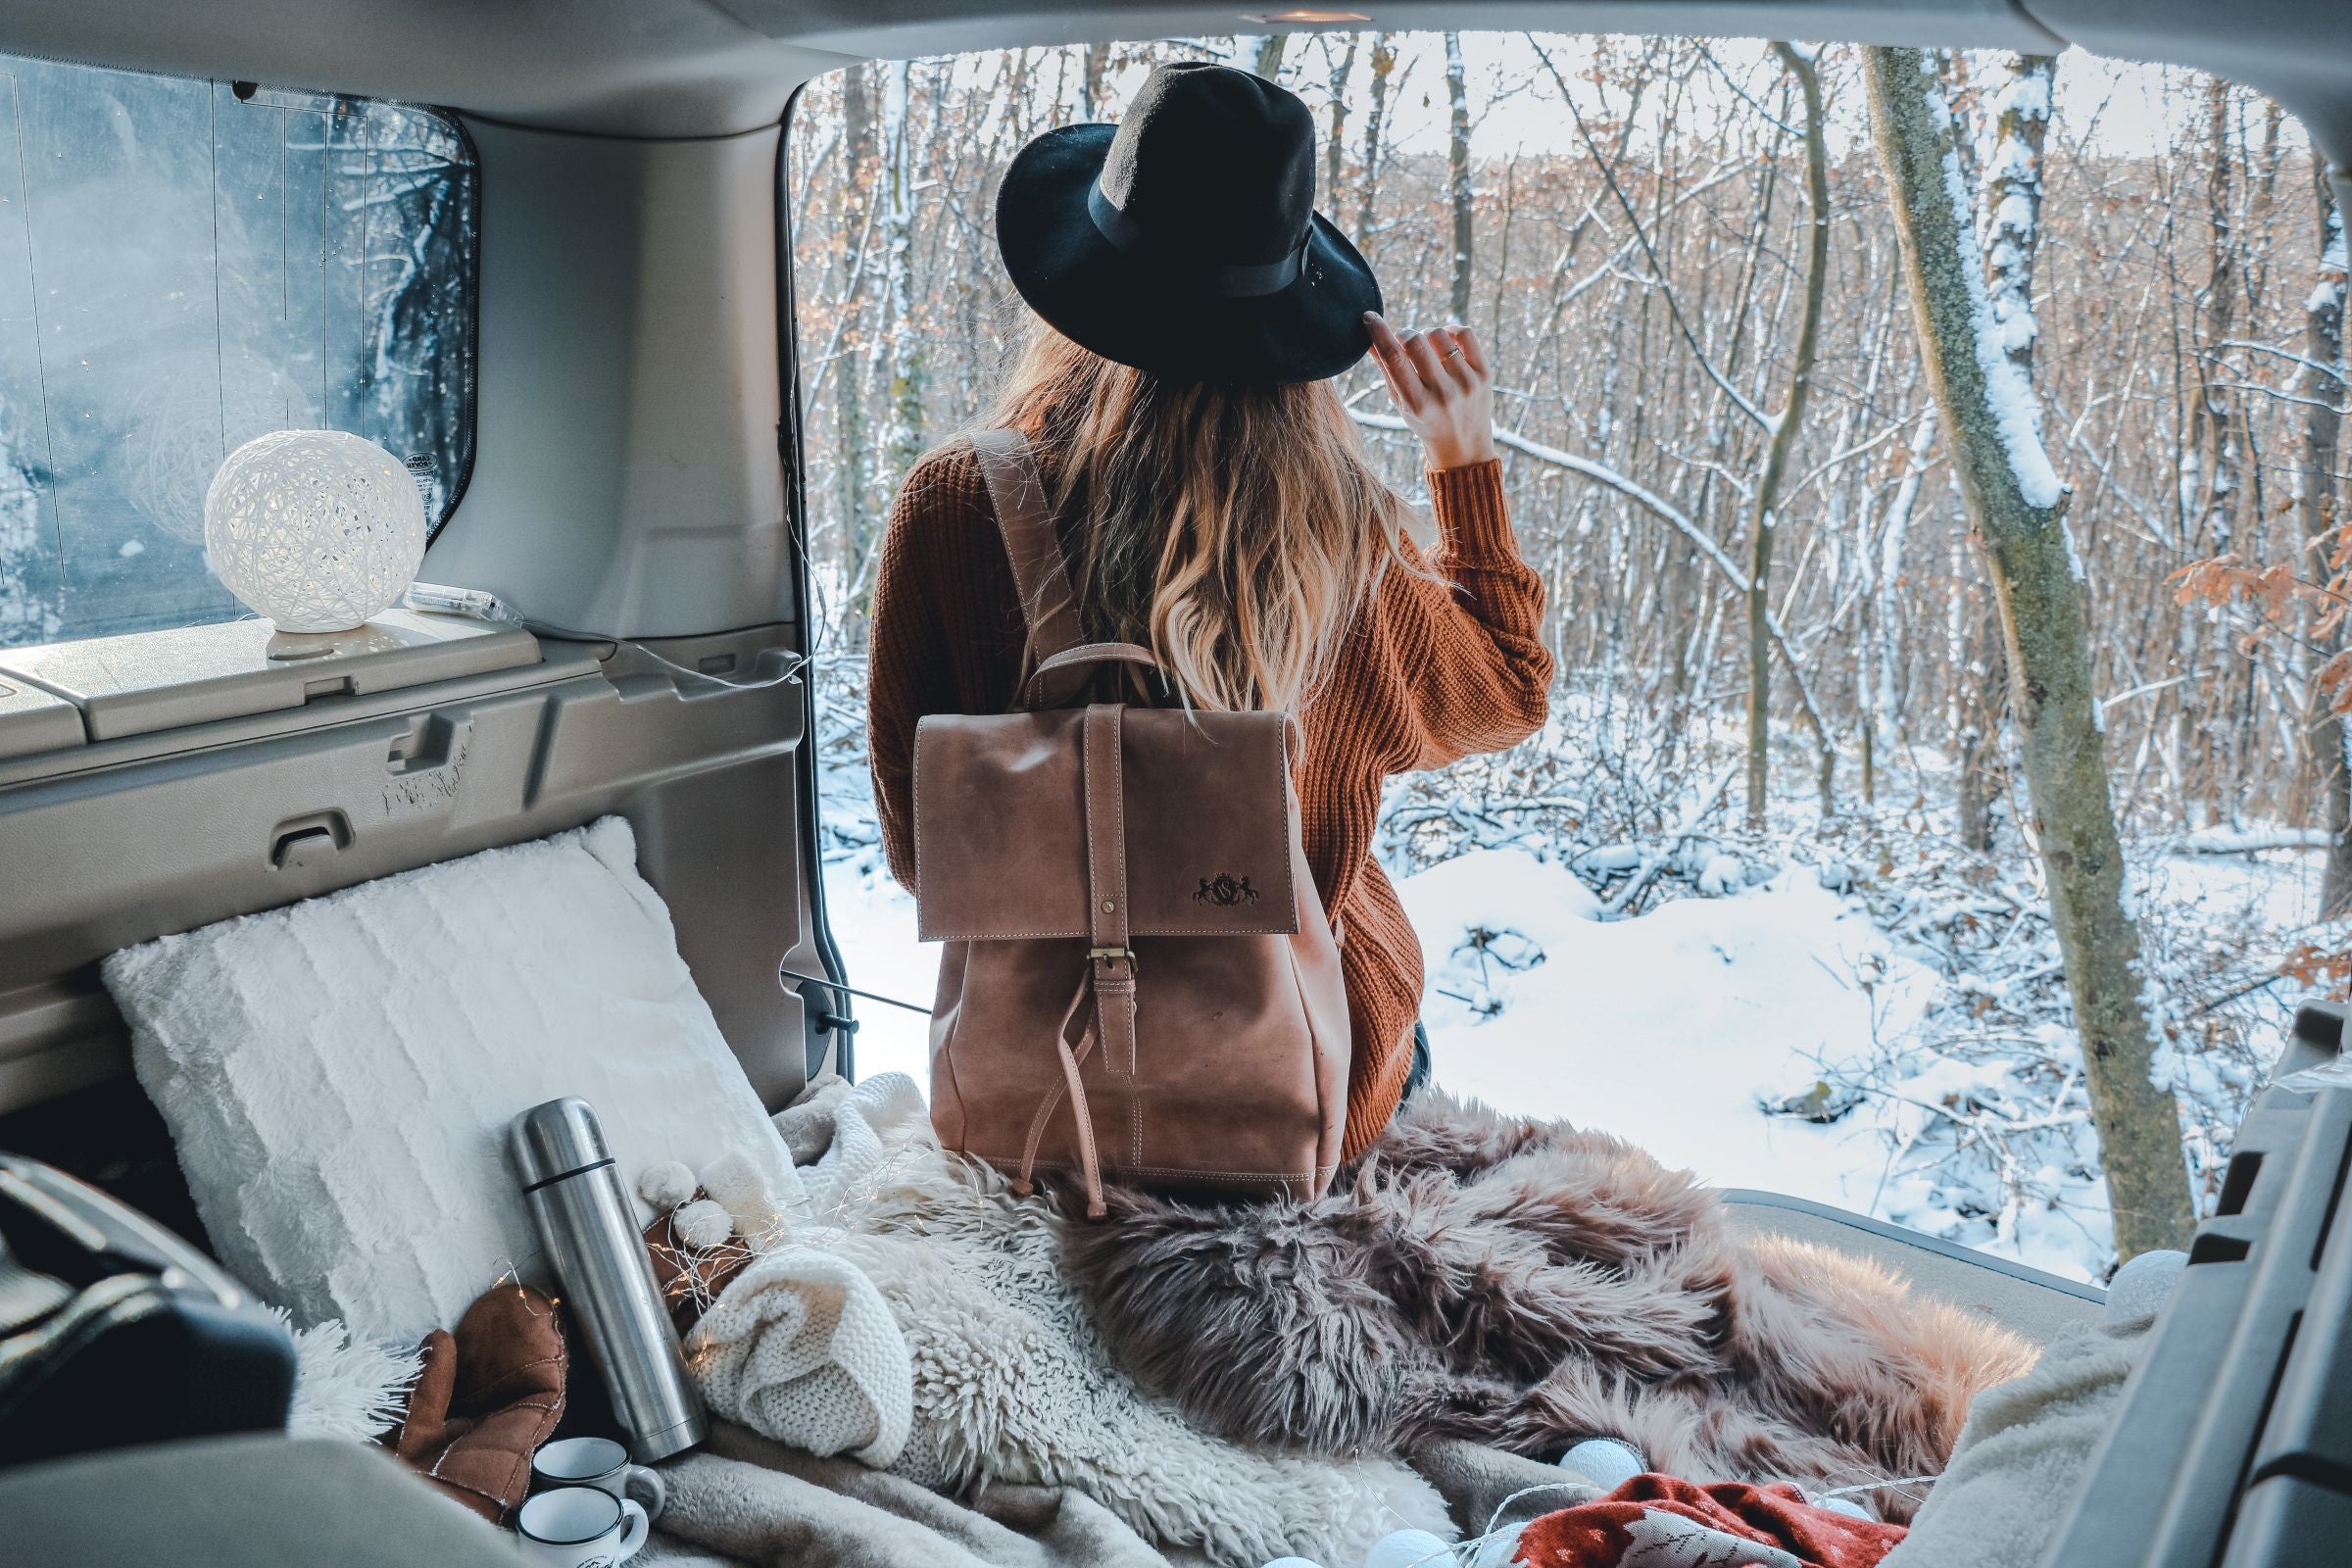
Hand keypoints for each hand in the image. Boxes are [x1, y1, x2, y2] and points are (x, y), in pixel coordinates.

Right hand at [1364, 313, 1497, 470]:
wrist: (1464, 445)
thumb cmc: (1425, 421)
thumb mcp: (1401, 403)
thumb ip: (1386, 371)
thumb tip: (1369, 338)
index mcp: (1417, 404)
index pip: (1394, 359)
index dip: (1379, 333)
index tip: (1370, 317)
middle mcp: (1443, 394)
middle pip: (1416, 342)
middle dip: (1404, 334)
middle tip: (1403, 341)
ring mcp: (1466, 383)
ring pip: (1439, 335)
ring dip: (1427, 335)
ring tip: (1427, 349)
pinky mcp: (1484, 374)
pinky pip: (1465, 334)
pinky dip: (1451, 330)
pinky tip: (1445, 340)